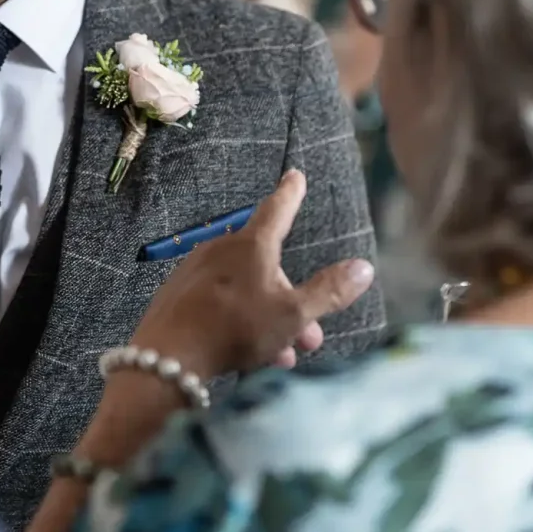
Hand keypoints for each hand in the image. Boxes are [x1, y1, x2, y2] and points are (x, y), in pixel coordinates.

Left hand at [126, 170, 374, 377]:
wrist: (169, 356)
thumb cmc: (236, 328)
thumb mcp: (293, 314)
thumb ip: (329, 291)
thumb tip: (364, 267)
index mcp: (252, 245)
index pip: (278, 209)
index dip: (291, 193)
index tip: (295, 175)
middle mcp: (222, 249)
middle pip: (268, 265)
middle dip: (293, 299)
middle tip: (310, 336)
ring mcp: (197, 271)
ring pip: (247, 290)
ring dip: (271, 319)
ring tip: (285, 354)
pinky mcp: (180, 294)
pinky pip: (222, 302)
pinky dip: (243, 322)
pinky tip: (253, 356)